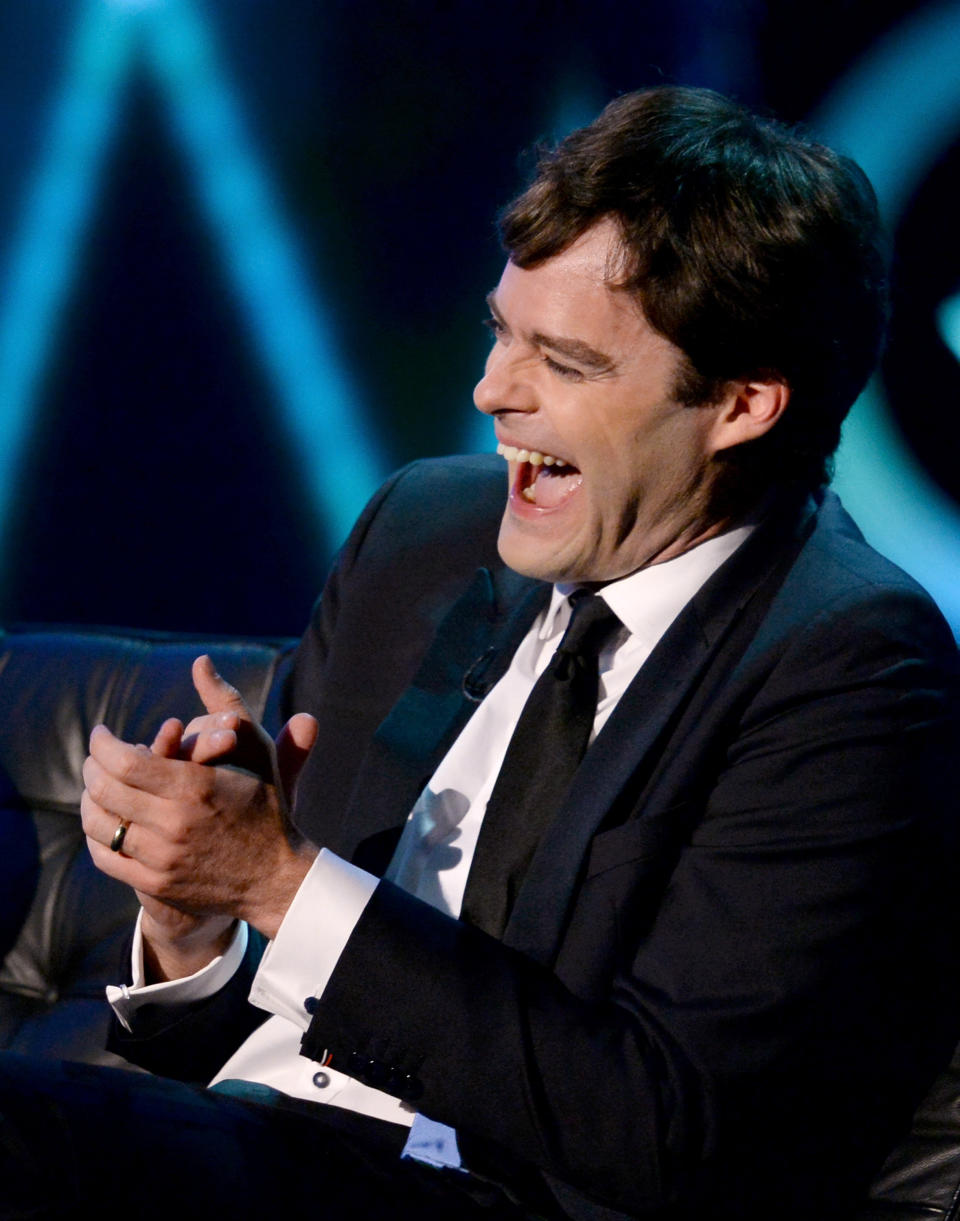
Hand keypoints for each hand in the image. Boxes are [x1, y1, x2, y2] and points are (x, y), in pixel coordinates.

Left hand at [82, 659, 318, 976]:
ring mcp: (163, 858)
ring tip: (96, 785)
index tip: (101, 733)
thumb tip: (201, 660)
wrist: (277, 876)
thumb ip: (225, 702)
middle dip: (92, 767)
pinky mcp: (156, 884)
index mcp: (197, 786)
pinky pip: (105, 857)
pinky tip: (104, 818)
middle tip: (96, 755)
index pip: (125, 761)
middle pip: (106, 790)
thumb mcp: (254, 749)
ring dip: (89, 800)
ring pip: (100, 824)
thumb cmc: (268, 804)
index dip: (102, 744)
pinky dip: (96, 834)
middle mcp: (176, 823)